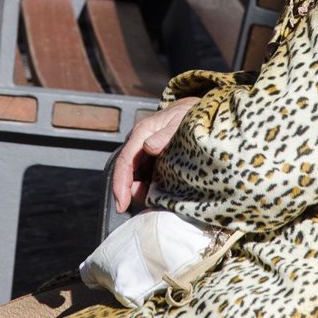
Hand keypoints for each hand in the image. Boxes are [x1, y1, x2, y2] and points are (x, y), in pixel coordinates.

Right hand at [112, 96, 200, 213]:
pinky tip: (160, 194)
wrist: (196, 109)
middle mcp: (139, 143)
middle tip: (145, 207)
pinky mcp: (153, 158)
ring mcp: (145, 151)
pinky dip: (150, 187)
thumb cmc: (189, 114)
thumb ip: (165, 134)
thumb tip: (148, 147)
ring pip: (136, 176)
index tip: (121, 205)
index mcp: (142, 133)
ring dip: (141, 190)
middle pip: (127, 172)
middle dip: (130, 192)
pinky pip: (146, 175)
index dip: (120, 184)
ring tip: (155, 201)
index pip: (125, 161)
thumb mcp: (180, 121)